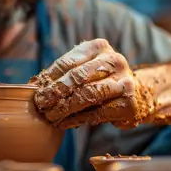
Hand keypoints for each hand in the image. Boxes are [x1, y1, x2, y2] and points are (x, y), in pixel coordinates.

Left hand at [29, 39, 155, 129]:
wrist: (138, 93)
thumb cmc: (102, 80)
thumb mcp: (85, 69)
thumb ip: (64, 74)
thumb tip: (33, 86)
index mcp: (99, 47)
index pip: (68, 62)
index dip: (49, 78)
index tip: (35, 91)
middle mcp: (114, 61)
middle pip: (78, 77)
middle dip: (55, 92)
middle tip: (40, 104)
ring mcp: (124, 82)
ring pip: (88, 95)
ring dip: (65, 108)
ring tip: (50, 116)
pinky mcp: (128, 104)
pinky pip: (97, 113)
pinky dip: (77, 119)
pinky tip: (64, 123)